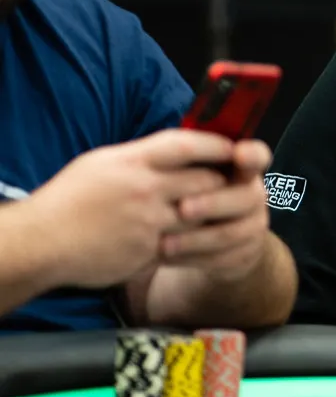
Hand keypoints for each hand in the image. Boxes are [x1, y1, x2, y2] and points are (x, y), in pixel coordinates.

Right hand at [26, 130, 233, 288]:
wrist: (42, 242)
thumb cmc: (70, 198)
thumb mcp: (102, 163)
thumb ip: (142, 156)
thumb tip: (178, 150)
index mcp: (133, 161)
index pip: (187, 145)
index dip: (216, 145)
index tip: (233, 146)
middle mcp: (145, 189)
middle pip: (205, 181)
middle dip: (221, 182)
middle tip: (229, 182)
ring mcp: (148, 222)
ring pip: (201, 214)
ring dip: (211, 213)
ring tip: (214, 210)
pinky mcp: (148, 251)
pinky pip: (183, 242)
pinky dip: (191, 239)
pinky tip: (191, 237)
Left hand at [160, 140, 272, 282]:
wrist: (208, 241)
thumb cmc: (191, 195)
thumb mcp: (191, 175)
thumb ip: (186, 160)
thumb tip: (160, 145)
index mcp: (242, 169)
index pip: (258, 156)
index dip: (252, 155)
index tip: (238, 153)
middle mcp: (253, 196)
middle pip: (246, 197)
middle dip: (213, 203)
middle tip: (182, 208)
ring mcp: (253, 227)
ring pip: (231, 234)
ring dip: (196, 239)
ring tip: (163, 244)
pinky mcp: (244, 255)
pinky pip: (222, 260)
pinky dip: (192, 259)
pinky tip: (165, 257)